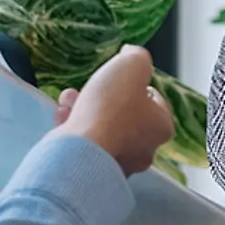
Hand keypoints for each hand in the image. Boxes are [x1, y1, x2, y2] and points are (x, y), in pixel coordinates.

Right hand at [55, 45, 173, 175]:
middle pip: (124, 114)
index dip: (135, 85)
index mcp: (161, 127)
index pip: (154, 100)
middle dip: (103, 97)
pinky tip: (63, 117)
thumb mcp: (132, 66)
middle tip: (91, 87)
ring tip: (70, 98)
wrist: (79, 151)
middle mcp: (144, 149)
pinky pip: (85, 144)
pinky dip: (73, 128)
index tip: (120, 80)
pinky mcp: (93, 170)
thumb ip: (137, 57)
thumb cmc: (110, 110)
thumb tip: (132, 54)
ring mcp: (118, 163)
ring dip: (84, 109)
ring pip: (102, 128)